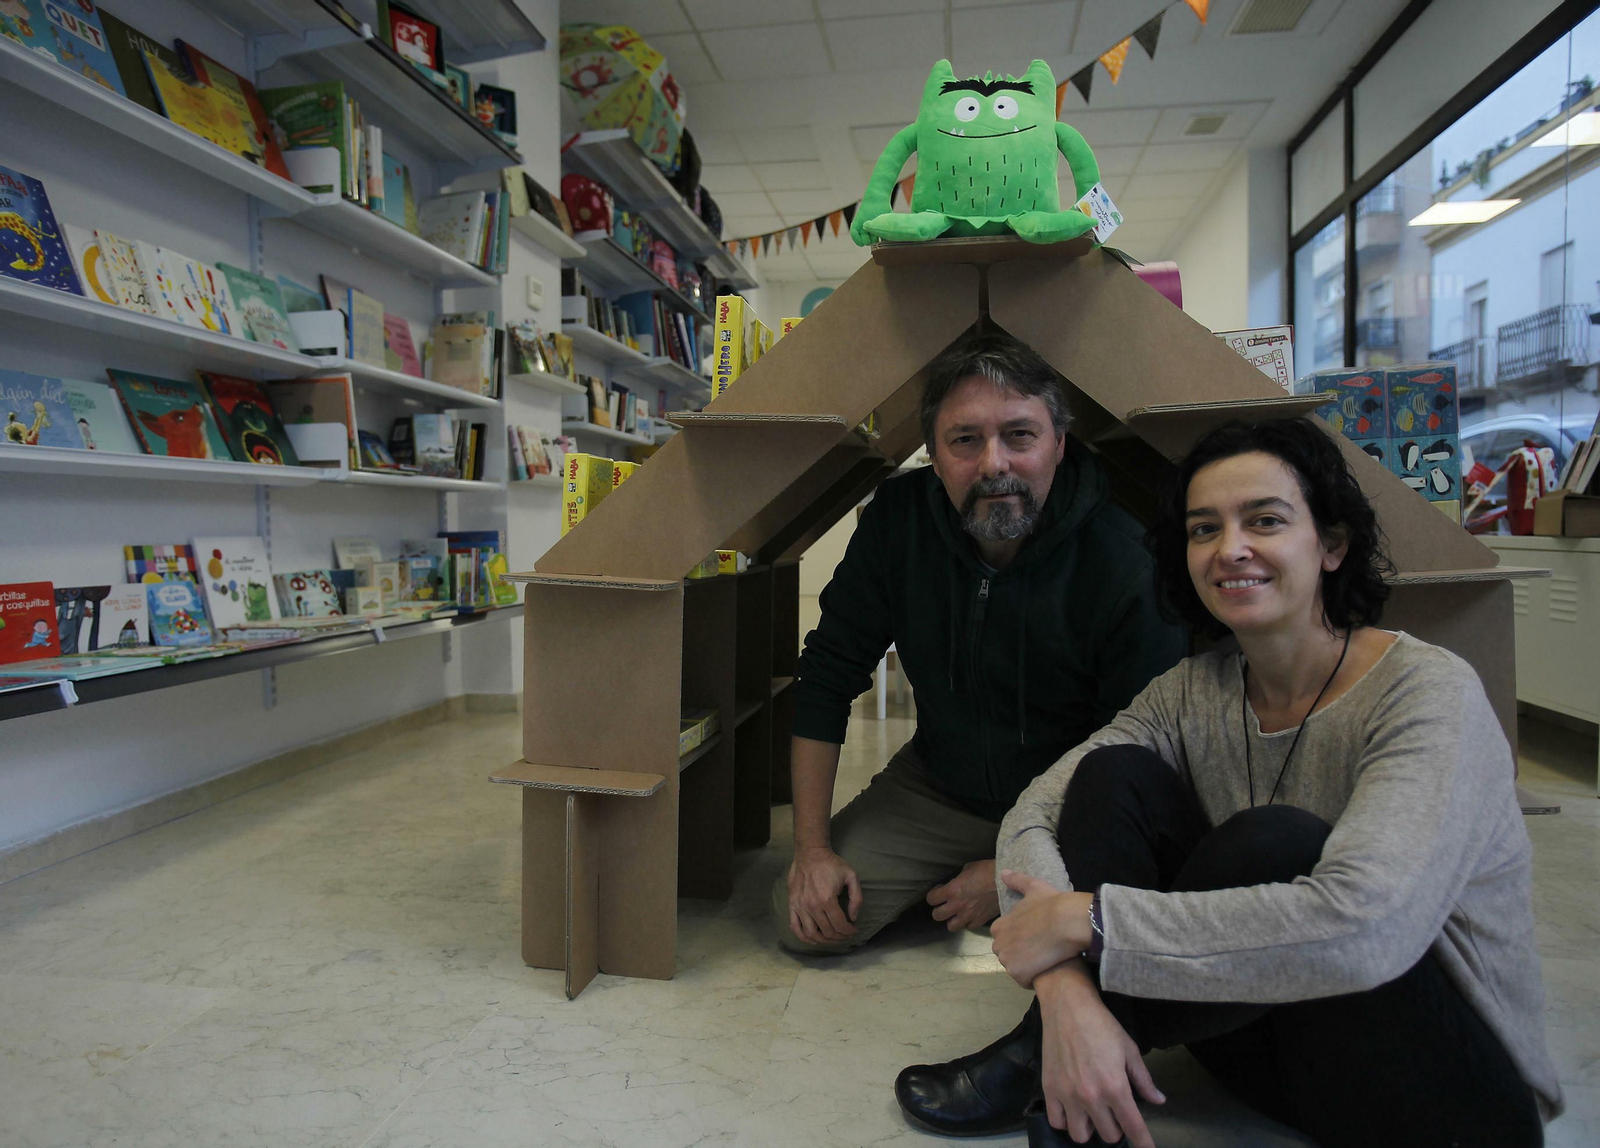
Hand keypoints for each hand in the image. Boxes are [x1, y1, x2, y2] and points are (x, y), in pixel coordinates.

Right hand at [787, 846, 862, 944]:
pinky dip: (804, 937)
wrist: (810, 853)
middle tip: (845, 934)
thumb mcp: (851, 876)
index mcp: (827, 900)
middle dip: (839, 937)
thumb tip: (853, 917)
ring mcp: (800, 906)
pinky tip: (814, 939)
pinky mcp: (792, 905)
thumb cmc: (832, 864)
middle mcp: (812, 906)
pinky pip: (795, 927)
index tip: (854, 929)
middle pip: (827, 931)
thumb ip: (856, 898)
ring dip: (824, 941)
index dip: (849, 931)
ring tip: (833, 938)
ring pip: (811, 934)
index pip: (840, 925)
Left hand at [926, 859, 999, 931]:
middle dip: (939, 909)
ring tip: (957, 913)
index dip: (933, 895)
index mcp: (952, 891)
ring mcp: (969, 915)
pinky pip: (969, 926)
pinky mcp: (980, 921)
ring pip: (951, 926)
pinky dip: (968, 922)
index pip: (932, 899)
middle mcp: (957, 906)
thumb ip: (959, 878)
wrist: (1006, 882)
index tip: (939, 891)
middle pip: (937, 916)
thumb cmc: (988, 870)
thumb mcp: (969, 868)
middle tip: (945, 904)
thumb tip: (957, 882)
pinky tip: (971, 915)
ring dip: (952, 919)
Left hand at [990, 871, 1092, 988]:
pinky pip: (1024, 980)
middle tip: (1041, 948)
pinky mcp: (1017, 974)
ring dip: (1028, 967)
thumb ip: (1017, 881)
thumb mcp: (1034, 887)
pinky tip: (1046, 969)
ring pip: (1016, 968)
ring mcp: (1007, 960)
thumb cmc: (1051, 904)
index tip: (1035, 936)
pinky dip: (1033, 978)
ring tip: (1046, 958)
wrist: (1066, 922)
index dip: (1021, 939)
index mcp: (999, 926)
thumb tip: (1004, 873)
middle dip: (1021, 954)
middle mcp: (998, 944)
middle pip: (1008, 955)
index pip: (1005, 938)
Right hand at [1036, 965, 1164, 1147]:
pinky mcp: (1049, 1090)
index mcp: (1116, 1087)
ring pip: (1081, 1135)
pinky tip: (1072, 1109)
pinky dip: (1066, 1121)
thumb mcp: (1130, 1049)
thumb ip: (1144, 1079)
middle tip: (1115, 1112)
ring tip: (1093, 1113)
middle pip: (1109, 1135)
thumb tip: (1158, 1100)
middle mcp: (1092, 1097)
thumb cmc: (1102, 1025)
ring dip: (1091, 1128)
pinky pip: (1057, 1122)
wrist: (1068, 1007)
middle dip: (1116, 1128)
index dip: (1144, 1143)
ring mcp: (1068, 1096)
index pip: (1133, 1127)